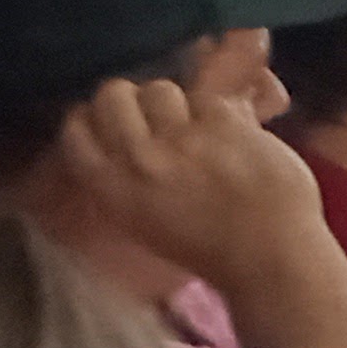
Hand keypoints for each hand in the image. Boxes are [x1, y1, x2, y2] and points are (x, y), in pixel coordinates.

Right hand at [52, 70, 321, 285]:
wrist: (271, 259)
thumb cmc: (210, 247)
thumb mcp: (143, 218)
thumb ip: (124, 174)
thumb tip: (119, 128)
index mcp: (110, 189)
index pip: (76, 128)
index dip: (95, 116)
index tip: (116, 122)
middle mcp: (137, 160)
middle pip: (113, 94)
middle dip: (136, 100)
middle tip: (162, 120)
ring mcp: (180, 139)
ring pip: (160, 88)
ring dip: (180, 104)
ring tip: (201, 130)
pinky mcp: (224, 124)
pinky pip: (210, 97)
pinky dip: (224, 113)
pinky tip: (236, 137)